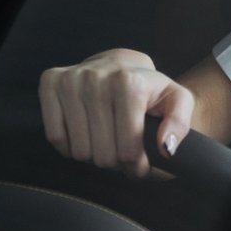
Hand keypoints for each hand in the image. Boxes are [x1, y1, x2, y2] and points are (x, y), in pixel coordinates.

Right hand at [39, 49, 192, 178]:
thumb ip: (180, 124)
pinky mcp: (50, 82)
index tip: (141, 163)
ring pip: (78, 151)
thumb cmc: (151, 90)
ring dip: (94, 156)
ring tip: (107, 141)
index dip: (137, 166)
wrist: (122, 64)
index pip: (127, 151)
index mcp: (129, 83)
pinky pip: (55, 137)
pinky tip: (86, 135)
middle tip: (122, 150)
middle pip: (102, 155)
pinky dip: (71, 146)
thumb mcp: (178, 102)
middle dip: (115, 162)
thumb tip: (165, 148)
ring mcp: (71, 79)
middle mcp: (96, 78)